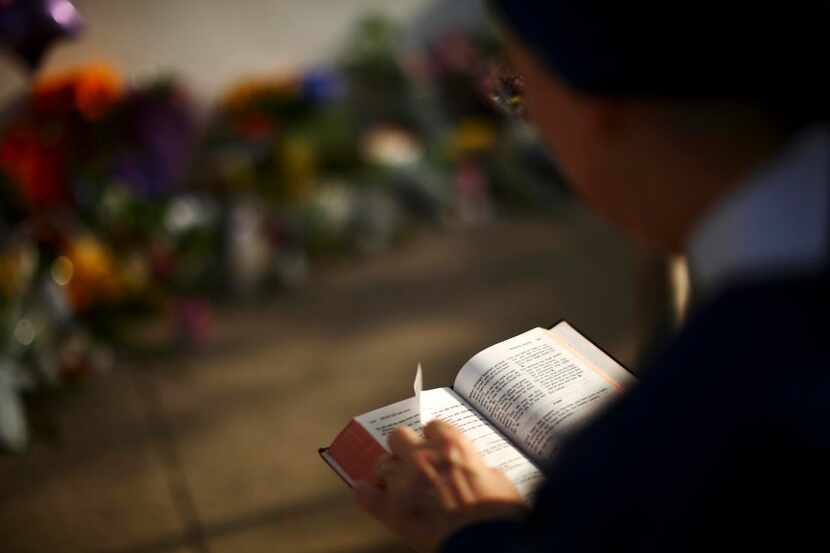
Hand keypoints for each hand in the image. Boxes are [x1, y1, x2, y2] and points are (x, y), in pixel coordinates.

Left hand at [354, 420, 526, 552]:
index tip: (437, 446)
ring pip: (383, 464)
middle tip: (415, 462)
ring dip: (391, 472)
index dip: (434, 437)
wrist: (486, 544)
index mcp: (451, 445)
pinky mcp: (392, 512)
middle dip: (406, 447)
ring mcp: (403, 483)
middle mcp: (422, 456)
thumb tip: (476, 473)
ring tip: (398, 483)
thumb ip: (479, 469)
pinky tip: (364, 491)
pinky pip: (367, 496)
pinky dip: (366, 494)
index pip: (432, 425)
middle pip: (399, 436)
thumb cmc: (499, 514)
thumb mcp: (500, 481)